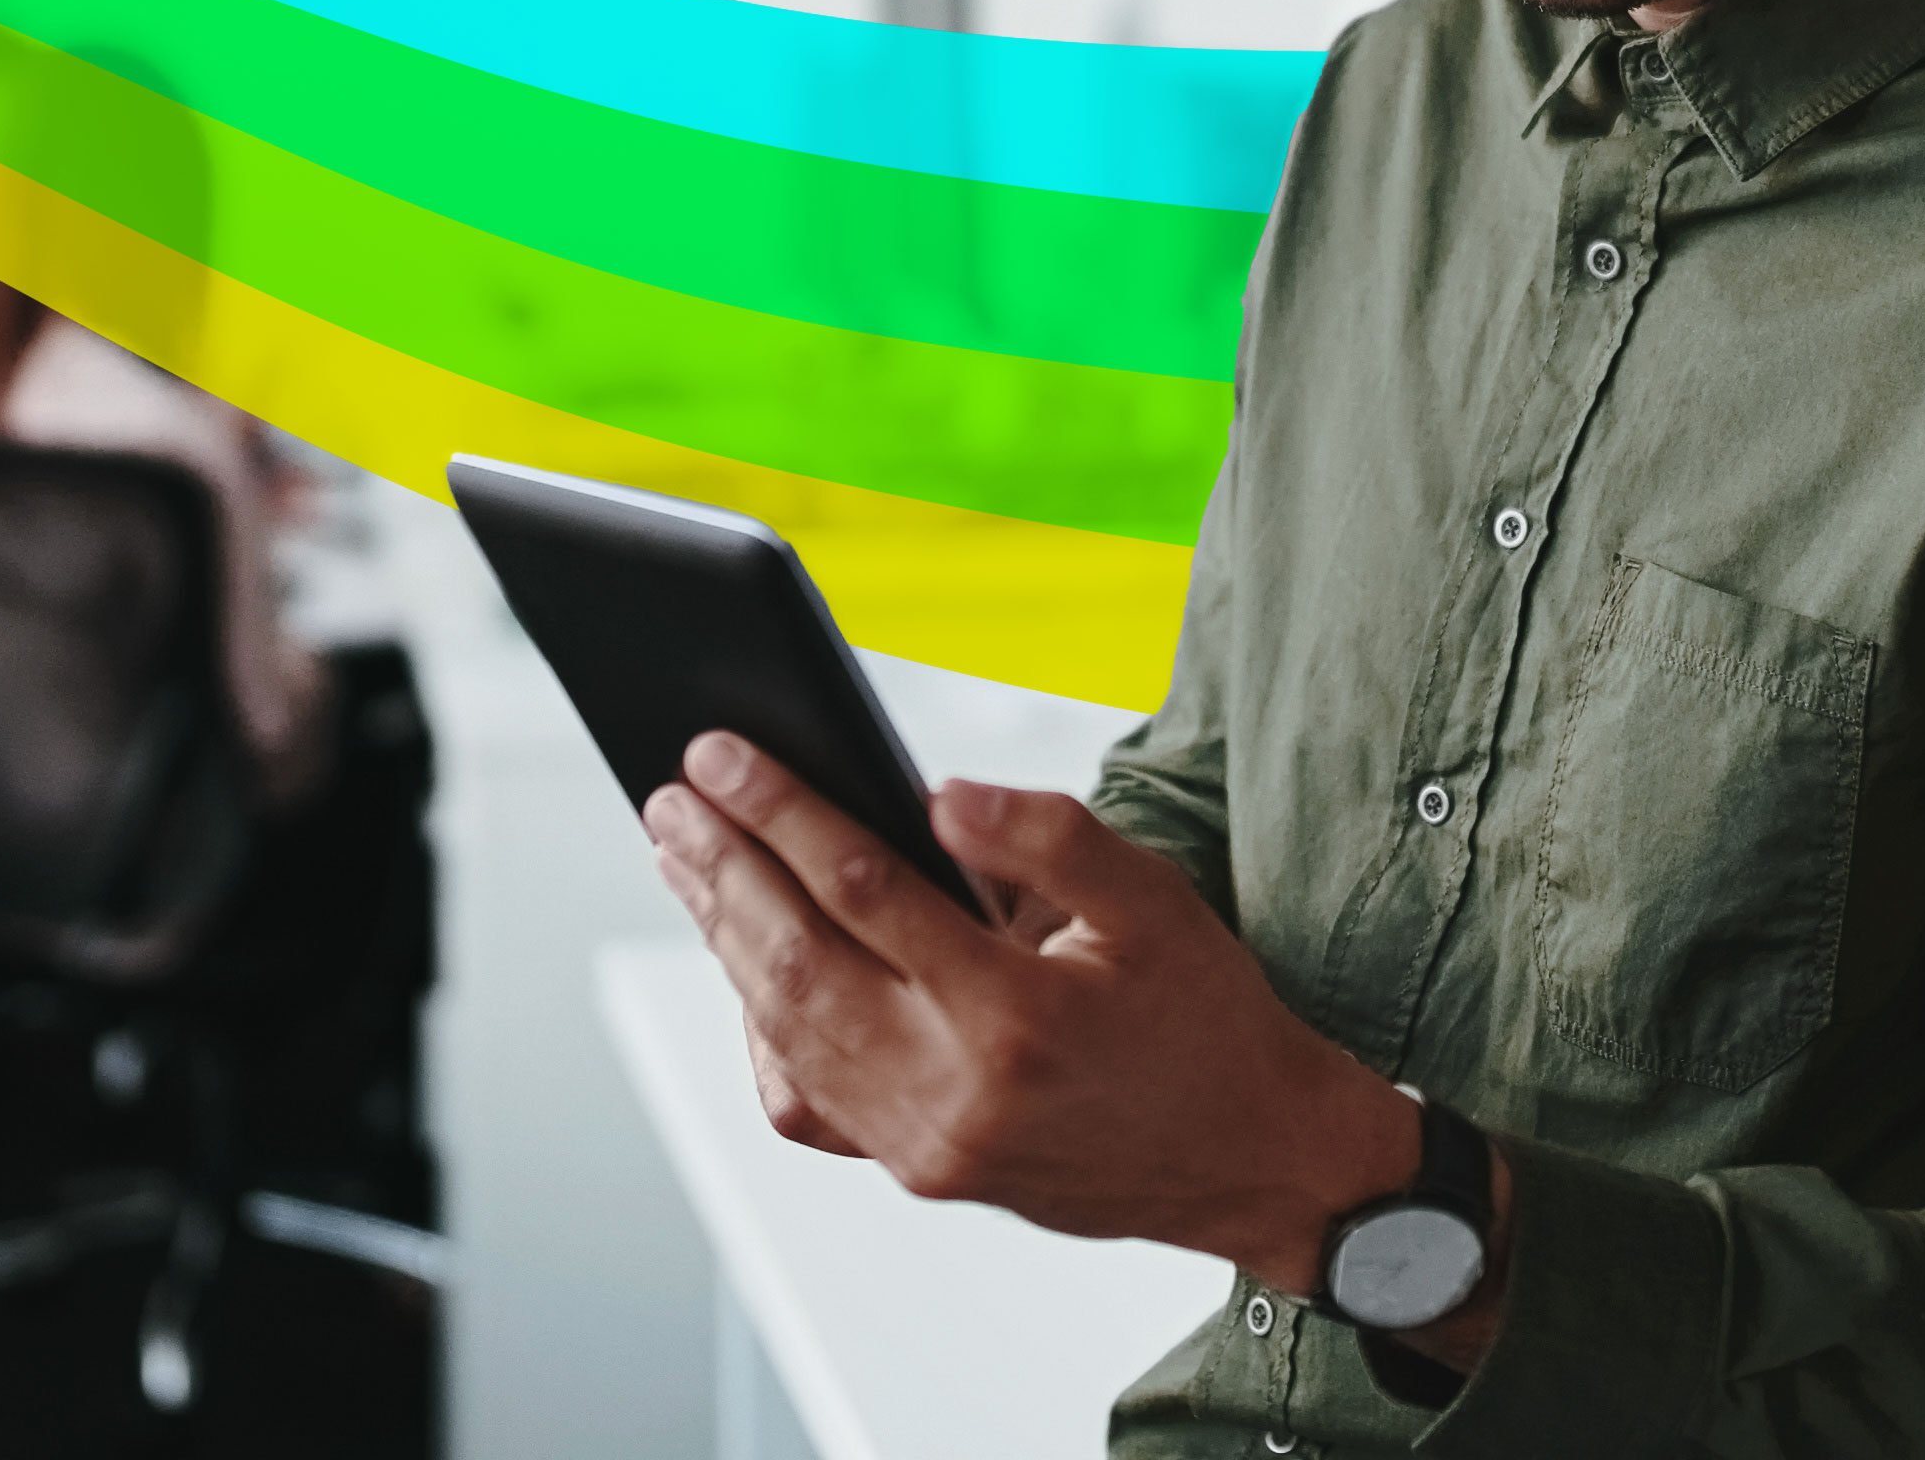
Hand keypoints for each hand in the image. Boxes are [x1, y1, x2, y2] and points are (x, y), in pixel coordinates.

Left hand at [641, 732, 1419, 1297]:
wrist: (1254, 1161)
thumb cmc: (1209, 1020)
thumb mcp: (1157, 903)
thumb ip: (1049, 838)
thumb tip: (938, 793)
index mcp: (1018, 1015)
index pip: (864, 890)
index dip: (782, 811)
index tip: (722, 753)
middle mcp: (956, 1093)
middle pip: (797, 964)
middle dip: (723, 869)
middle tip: (670, 795)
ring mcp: (927, 1146)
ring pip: (787, 1032)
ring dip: (724, 938)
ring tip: (685, 860)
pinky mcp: (920, 1172)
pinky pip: (808, 1102)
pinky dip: (764, 1032)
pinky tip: (748, 970)